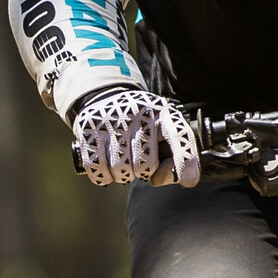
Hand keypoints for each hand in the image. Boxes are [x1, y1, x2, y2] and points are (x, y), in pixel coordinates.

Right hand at [69, 84, 203, 187]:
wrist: (106, 97)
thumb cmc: (140, 123)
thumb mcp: (162, 129)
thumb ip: (172, 156)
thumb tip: (161, 179)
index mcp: (163, 113)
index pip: (180, 138)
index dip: (185, 163)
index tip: (187, 180)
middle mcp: (139, 115)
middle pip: (146, 166)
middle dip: (142, 173)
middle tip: (138, 163)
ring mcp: (113, 122)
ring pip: (120, 170)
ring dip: (122, 175)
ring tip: (123, 162)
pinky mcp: (90, 130)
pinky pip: (98, 169)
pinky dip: (103, 175)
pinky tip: (107, 166)